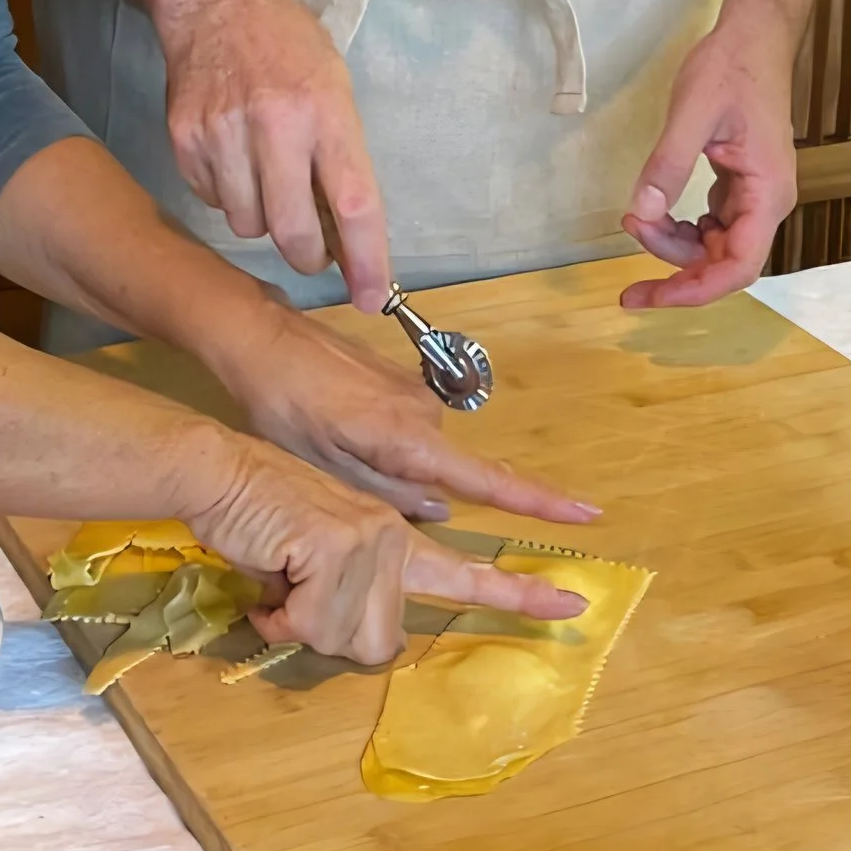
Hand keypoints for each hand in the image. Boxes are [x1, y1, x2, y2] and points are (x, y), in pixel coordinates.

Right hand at [159, 0, 391, 312]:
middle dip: (308, 255)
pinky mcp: (184, 139)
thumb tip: (348, 235)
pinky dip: (228, 194)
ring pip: (247, 225)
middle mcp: (275, 124)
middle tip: (312, 246)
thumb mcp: (335, 87)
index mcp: (325, 111)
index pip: (353, 203)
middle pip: (293, 232)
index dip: (366, 260)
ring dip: (263, 219)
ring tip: (267, 175)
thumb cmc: (287, 45)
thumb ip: (342, 157)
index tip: (371, 296)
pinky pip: (212, 201)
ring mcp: (224, 133)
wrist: (217, 1)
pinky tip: (235, 157)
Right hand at [186, 433, 586, 664]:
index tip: (574, 603)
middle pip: (382, 643)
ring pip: (348, 637)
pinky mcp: (342, 541)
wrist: (219, 475)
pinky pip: (314, 620)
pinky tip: (271, 576)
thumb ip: (342, 595)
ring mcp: (374, 534)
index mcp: (394, 539)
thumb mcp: (309, 568)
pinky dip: (281, 614)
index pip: (467, 571)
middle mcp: (395, 534)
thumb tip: (337, 631)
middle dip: (328, 638)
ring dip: (299, 624)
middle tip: (293, 603)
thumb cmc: (256, 523)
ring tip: (278, 581)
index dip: (519, 592)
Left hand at [211, 299, 599, 525]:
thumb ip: (388, 493)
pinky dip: (380, 441)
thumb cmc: (284, 408)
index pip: (489, 479)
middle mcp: (424, 413)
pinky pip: (404, 428)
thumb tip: (443, 511)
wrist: (262, 339)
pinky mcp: (398, 380)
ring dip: (387, 462)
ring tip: (325, 446)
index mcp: (409, 440)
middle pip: (442, 470)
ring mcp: (413, 392)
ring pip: (419, 452)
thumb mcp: (325, 466)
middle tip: (343, 470)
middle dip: (411, 486)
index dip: (539, 500)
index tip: (588, 511)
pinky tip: (334, 429)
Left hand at [618, 4, 798, 307]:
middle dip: (676, 269)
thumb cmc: (731, 68)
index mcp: (767, 193)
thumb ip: (667, 164)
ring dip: (674, 246)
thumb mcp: (692, 112)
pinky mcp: (740, 185)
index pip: (738, 267)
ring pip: (716, 247)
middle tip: (629, 261)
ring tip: (635, 219)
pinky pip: (713, 225)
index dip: (695, 291)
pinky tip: (654, 215)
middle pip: (724, 263)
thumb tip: (641, 213)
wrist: (754, 36)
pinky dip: (682, 229)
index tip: (651, 297)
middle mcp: (768, 203)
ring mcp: (755, 195)